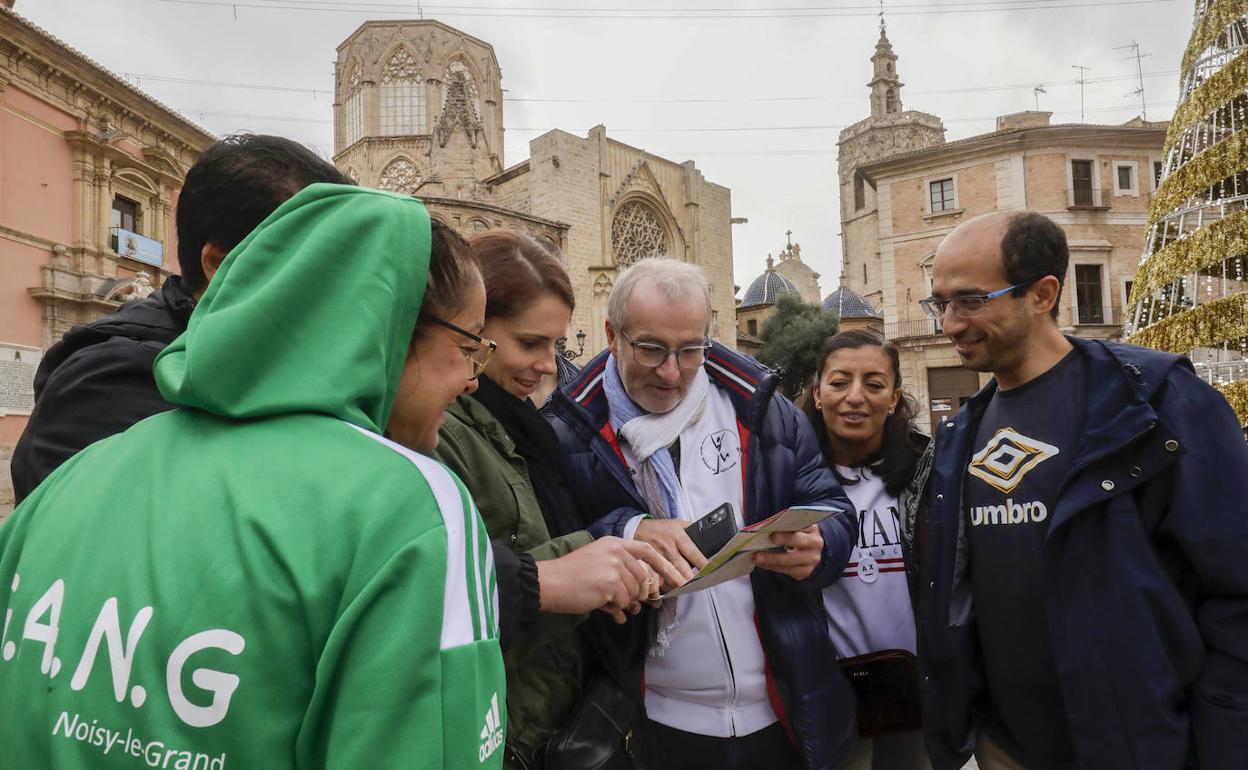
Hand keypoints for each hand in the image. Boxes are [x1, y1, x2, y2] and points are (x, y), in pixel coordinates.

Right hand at [536, 537, 684, 623]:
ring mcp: (614, 567)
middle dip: (639, 594)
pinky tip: (603, 608)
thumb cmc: (570, 575)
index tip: (677, 578)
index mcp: (614, 543)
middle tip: (627, 603)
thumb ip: (620, 569)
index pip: (647, 550)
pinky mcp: (610, 584)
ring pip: (633, 593)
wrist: (550, 582)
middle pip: (643, 577)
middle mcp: (616, 552)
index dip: (663, 565)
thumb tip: (643, 593)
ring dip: (623, 603)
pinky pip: (623, 603)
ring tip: (606, 603)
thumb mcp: (597, 560)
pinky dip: (615, 610)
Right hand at [634, 518, 708, 580]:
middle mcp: (668, 548)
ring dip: (680, 584)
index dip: (703, 564)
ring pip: (672, 577)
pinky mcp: (649, 565)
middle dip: (692, 579)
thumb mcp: (679, 524)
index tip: (711, 572)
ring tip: (688, 588)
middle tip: (700, 584)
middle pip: (683, 570)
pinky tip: (673, 587)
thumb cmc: (662, 528)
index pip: (693, 553)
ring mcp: (657, 558)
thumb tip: (709, 540)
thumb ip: (693, 531)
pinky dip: (667, 585)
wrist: (637, 529)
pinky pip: (660, 580)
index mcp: (678, 536)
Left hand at [751, 525, 823, 580]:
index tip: (773, 533)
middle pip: (797, 541)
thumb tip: (763, 528)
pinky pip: (786, 570)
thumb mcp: (796, 528)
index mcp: (812, 529)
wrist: (813, 552)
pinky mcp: (805, 572)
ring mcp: (812, 560)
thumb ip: (784, 526)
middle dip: (779, 543)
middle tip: (763, 544)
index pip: (801, 526)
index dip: (788, 529)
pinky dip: (771, 566)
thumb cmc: (798, 536)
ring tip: (755, 557)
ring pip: (790, 560)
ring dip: (770, 559)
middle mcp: (815, 544)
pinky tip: (761, 563)